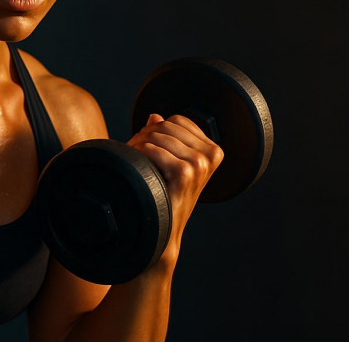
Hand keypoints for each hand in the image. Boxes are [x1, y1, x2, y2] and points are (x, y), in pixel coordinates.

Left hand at [127, 113, 223, 263]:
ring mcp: (200, 164)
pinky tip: (142, 171)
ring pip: (158, 135)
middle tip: (136, 156)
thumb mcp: (168, 163)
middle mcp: (210, 155)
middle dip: (145, 137)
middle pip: (166, 125)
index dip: (156, 130)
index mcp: (212, 150)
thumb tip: (155, 116)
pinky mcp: (187, 173)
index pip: (176, 120)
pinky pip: (155, 150)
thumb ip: (165, 138)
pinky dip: (142, 156)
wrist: (162, 232)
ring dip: (140, 146)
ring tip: (137, 164)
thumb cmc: (163, 196)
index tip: (147, 148)